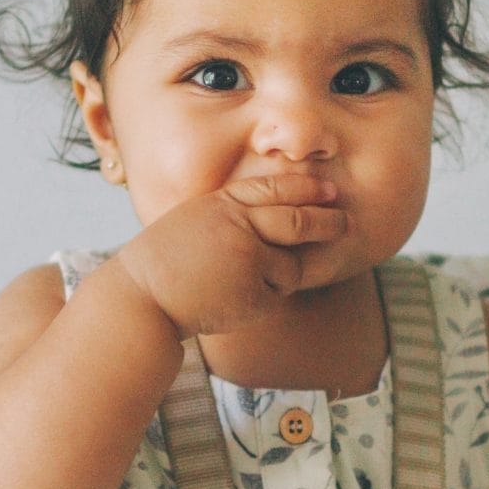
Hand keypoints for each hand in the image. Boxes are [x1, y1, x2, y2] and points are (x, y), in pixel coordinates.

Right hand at [111, 172, 350, 338]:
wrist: (144, 298)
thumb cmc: (165, 261)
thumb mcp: (196, 218)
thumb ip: (235, 214)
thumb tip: (280, 215)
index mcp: (224, 203)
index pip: (276, 189)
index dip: (307, 190)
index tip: (329, 192)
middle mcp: (241, 227)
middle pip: (298, 221)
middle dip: (327, 223)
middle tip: (344, 223)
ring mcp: (250, 261)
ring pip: (292, 267)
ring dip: (284, 274)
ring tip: (248, 280)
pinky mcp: (254, 295)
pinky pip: (276, 296)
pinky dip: (266, 298)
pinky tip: (236, 299)